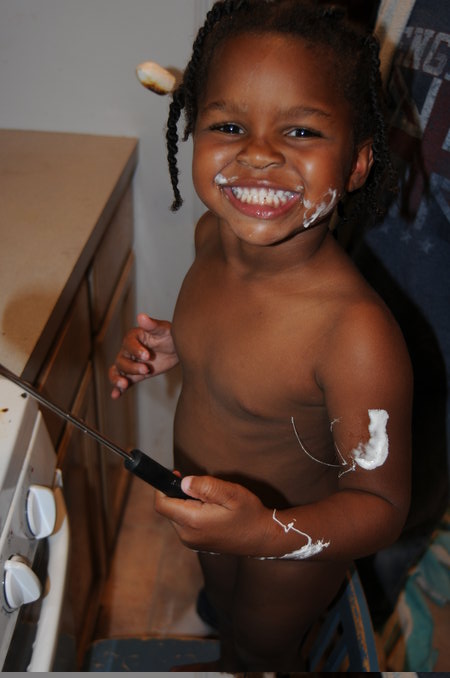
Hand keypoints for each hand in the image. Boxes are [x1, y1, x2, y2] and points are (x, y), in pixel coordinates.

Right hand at [109, 313, 178, 398]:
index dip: (135, 350)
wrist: (177, 351)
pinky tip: (115, 396)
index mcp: (134, 337)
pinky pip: (123, 381)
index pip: (128, 343)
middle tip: (146, 370)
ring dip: (118, 378)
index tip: (147, 356)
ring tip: (124, 385)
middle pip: (121, 360)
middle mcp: (128, 350)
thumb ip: (153, 325)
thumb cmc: (171, 336)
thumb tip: (141, 316)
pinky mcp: (134, 375)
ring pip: (118, 371)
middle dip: (132, 367)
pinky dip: (118, 389)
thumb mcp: (165, 330)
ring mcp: (131, 363)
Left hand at [154, 475, 270, 556]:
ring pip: (176, 515)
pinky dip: (191, 512)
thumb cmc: (249, 514)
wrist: (262, 538)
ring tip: (210, 499)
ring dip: (186, 503)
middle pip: (168, 509)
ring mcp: (191, 542)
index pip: (162, 504)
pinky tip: (210, 510)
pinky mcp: (196, 543)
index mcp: (193, 522)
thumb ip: (206, 486)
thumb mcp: (231, 494)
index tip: (175, 474)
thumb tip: (183, 482)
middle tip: (201, 487)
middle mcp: (187, 535)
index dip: (162, 487)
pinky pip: (184, 523)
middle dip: (178, 494)